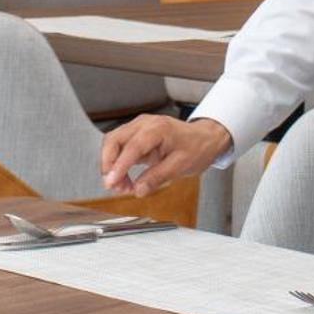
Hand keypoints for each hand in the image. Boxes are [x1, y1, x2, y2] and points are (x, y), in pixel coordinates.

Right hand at [99, 115, 231, 198]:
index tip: (111, 182)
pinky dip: (117, 163)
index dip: (119, 165)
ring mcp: (139, 127)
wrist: (205, 138)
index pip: (132, 146)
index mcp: (158, 129)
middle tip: (113, 186)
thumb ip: (158, 177)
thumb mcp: (181, 166)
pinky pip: (119, 146)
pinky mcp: (137, 134)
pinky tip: (124, 179)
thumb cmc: (197, 148)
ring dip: (112, 165)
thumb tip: (138, 190)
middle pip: (114, 139)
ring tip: (121, 186)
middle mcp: (145, 124)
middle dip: (109, 164)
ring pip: (113, 142)